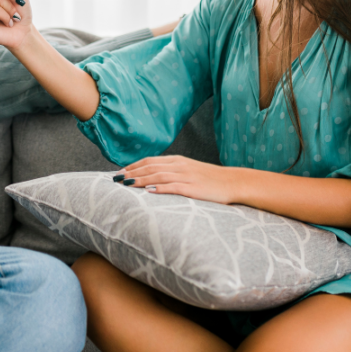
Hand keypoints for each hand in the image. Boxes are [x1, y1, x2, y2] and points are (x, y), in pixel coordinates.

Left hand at [115, 155, 240, 204]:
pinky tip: (149, 191)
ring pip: (158, 175)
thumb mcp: (189, 170)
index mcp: (177, 160)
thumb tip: (152, 178)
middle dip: (132, 172)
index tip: (120, 171)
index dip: (133, 166)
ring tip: (126, 184)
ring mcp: (187, 176)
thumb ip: (172, 171)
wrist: (234, 182)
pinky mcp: (194, 188)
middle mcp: (179, 166)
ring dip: (141, 179)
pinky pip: (174, 187)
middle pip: (150, 167)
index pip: (150, 161)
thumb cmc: (210, 179)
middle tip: (116, 178)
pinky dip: (160, 188)